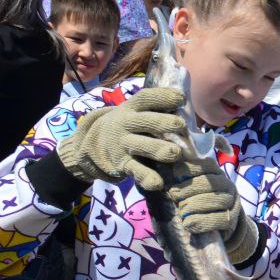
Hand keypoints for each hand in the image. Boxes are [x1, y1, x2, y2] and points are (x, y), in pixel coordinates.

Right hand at [56, 87, 185, 190]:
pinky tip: (158, 183)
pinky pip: (135, 171)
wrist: (93, 145)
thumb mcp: (134, 112)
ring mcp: (122, 144)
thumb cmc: (128, 126)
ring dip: (158, 149)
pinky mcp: (122, 164)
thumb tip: (186, 103)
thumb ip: (155, 109)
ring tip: (175, 153)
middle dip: (164, 122)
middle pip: (145, 121)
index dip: (163, 96)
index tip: (181, 98)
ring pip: (142, 146)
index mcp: (131, 108)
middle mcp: (125, 124)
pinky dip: (146, 177)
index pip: (146, 98)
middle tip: (181, 125)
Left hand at [166, 152, 258, 264]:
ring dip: (194, 206)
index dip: (189, 170)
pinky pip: (219, 219)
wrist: (218, 223)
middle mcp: (227, 184)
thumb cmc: (197, 200)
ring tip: (181, 211)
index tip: (176, 176)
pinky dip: (201, 221)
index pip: (206, 165)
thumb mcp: (190, 186)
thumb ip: (181, 177)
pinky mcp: (232, 220)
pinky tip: (188, 224)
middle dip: (189, 189)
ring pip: (216, 200)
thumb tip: (165, 167)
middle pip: (210, 183)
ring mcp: (232, 202)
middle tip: (174, 195)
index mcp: (216, 172)